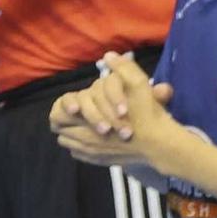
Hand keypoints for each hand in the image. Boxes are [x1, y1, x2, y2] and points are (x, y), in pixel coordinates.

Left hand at [52, 53, 180, 169]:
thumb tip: (108, 56)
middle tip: (79, 113)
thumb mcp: (138, 83)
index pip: (59, 112)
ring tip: (85, 125)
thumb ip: (122, 68)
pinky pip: (77, 153)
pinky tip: (94, 139)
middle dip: (65, 119)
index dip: (65, 106)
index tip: (77, 104)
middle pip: (59, 128)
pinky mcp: (96, 161)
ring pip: (66, 141)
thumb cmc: (147, 113)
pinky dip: (81, 146)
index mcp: (87, 116)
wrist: (158, 144)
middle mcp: (82, 136)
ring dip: (71, 132)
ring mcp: (88, 151)